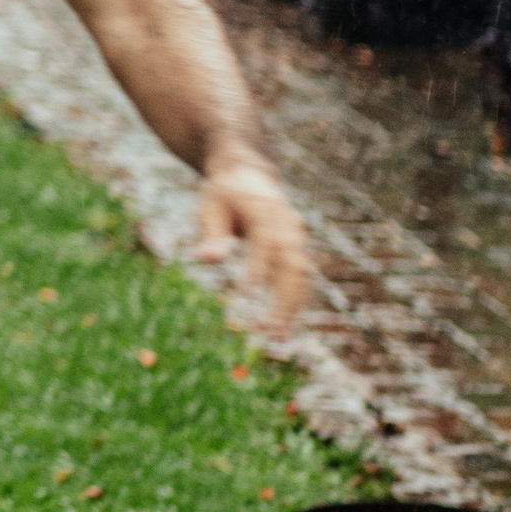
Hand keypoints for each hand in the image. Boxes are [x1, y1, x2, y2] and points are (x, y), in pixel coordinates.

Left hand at [197, 154, 307, 330]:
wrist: (249, 174)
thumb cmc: (223, 193)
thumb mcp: (209, 207)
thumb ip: (211, 234)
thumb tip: (207, 261)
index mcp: (265, 209)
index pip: (265, 241)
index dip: (258, 268)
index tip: (243, 295)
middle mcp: (288, 224)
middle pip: (293, 263)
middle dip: (282, 298)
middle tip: (265, 329)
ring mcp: (297, 237)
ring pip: (303, 275)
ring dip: (292, 307)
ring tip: (275, 337)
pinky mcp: (298, 249)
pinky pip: (302, 279)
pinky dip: (295, 303)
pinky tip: (282, 328)